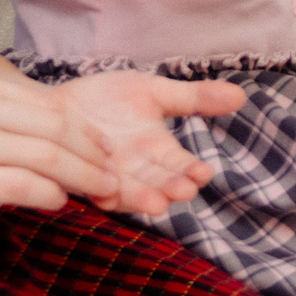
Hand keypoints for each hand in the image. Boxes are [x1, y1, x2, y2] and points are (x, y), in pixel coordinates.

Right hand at [0, 76, 132, 239]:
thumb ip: (1, 122)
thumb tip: (64, 138)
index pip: (49, 106)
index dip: (85, 131)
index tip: (104, 151)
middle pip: (56, 129)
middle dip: (93, 155)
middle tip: (114, 176)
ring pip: (46, 156)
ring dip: (83, 177)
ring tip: (101, 192)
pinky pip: (21, 186)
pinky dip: (49, 194)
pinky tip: (58, 202)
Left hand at [49, 69, 239, 212]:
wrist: (55, 104)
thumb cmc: (105, 99)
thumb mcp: (154, 91)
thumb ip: (194, 98)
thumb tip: (241, 95)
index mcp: (160, 150)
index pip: (182, 165)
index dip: (193, 171)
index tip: (203, 172)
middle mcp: (138, 169)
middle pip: (160, 184)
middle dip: (170, 189)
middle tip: (182, 191)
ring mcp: (108, 177)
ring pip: (130, 193)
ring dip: (143, 199)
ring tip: (157, 204)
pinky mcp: (79, 179)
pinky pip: (91, 191)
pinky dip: (101, 193)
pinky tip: (108, 192)